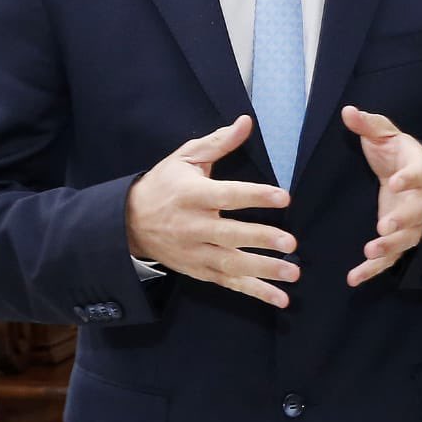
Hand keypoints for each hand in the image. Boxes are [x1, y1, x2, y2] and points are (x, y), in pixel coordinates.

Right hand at [124, 115, 296, 306]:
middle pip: (230, 235)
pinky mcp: (199, 271)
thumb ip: (218, 143)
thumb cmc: (163, 185)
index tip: (284, 197)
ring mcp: (196, 253)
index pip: (227, 196)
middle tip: (290, 242)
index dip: (255, 196)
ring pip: (232, 264)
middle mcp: (193, 227)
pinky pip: (230, 284)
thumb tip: (246, 122)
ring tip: (294, 272)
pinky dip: (255, 292)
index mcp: (192, 195)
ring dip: (264, 271)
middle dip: (260, 240)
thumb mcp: (185, 158)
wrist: (127, 223)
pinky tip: (280, 299)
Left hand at [342, 106, 421, 286]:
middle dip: (402, 221)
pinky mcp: (398, 240)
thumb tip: (348, 111)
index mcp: (419, 170)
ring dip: (389, 248)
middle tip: (384, 226)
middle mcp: (421, 200)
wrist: (404, 176)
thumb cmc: (394, 154)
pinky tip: (354, 278)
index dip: (409, 179)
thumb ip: (369, 125)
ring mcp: (411, 224)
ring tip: (369, 253)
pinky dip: (373, 270)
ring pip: (406, 239)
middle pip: (418, 213)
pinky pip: (389, 259)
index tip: (394, 182)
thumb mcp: (383, 135)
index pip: (419, 174)